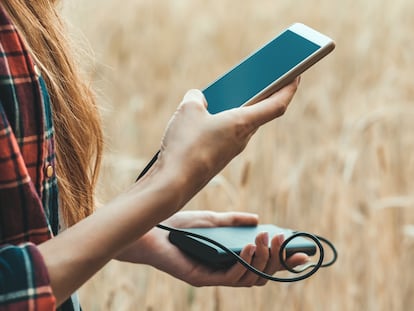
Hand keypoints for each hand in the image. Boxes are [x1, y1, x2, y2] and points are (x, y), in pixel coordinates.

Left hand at [117, 211, 308, 286]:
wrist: (153, 230)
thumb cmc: (180, 226)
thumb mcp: (213, 220)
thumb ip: (234, 221)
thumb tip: (257, 219)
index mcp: (230, 258)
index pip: (262, 263)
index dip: (283, 260)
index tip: (302, 251)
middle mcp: (225, 270)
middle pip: (261, 273)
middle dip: (277, 260)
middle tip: (284, 240)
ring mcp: (215, 276)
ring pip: (250, 277)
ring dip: (262, 258)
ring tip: (266, 237)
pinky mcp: (203, 278)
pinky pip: (231, 277)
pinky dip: (244, 263)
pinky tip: (248, 246)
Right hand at [144, 78, 299, 209]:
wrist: (174, 184)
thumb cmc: (186, 145)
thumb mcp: (188, 110)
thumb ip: (196, 98)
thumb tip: (198, 99)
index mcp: (242, 123)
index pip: (277, 104)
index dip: (290, 88)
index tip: (297, 74)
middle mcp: (241, 139)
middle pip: (260, 113)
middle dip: (262, 96)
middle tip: (263, 78)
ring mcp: (230, 151)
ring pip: (240, 125)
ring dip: (240, 110)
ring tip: (231, 93)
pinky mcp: (217, 159)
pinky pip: (225, 135)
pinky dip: (223, 123)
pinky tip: (207, 117)